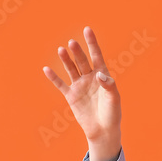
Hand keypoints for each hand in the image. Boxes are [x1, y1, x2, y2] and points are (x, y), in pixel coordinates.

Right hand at [42, 26, 121, 160]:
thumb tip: (99, 74)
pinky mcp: (71, 96)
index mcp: (102, 76)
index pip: (97, 56)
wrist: (103, 130)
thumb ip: (109, 85)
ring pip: (71, 69)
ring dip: (66, 60)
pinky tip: (47, 69)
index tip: (87, 30)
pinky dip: (54, 78)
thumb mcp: (114, 99)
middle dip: (77, 52)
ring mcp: (79, 86)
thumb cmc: (112, 114)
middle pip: (82, 61)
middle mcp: (90, 78)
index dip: (92, 43)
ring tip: (61, 50)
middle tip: (72, 43)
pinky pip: (61, 85)